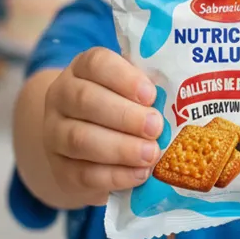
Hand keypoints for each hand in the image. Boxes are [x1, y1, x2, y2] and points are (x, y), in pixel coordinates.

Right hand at [43, 47, 161, 204]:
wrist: (83, 147)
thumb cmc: (120, 107)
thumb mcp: (129, 90)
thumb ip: (147, 89)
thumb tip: (185, 97)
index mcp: (83, 68)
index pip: (96, 63)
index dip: (124, 77)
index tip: (151, 94)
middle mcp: (62, 96)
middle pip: (86, 100)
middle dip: (125, 115)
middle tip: (156, 127)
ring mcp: (55, 133)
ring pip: (80, 139)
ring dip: (120, 148)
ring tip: (151, 154)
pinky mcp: (60, 169)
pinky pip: (83, 173)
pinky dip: (114, 175)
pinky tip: (139, 175)